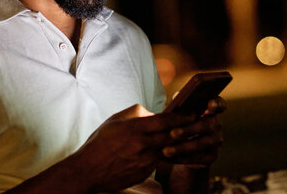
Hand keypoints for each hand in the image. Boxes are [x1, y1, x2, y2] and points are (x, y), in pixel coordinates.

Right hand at [70, 104, 194, 192]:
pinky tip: (162, 153)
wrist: (89, 170)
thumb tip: (153, 113)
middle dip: (187, 129)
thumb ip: (136, 113)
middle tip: (197, 124)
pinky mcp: (145, 173)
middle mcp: (143, 145)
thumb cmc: (100, 142)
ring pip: (168, 150)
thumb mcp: (115, 120)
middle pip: (173, 136)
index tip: (191, 113)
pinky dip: (161, 157)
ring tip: (185, 138)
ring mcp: (145, 161)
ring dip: (177, 144)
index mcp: (135, 129)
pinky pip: (158, 162)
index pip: (165, 121)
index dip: (181, 116)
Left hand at [160, 96, 226, 166]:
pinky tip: (169, 158)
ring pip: (200, 144)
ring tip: (166, 151)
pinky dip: (182, 158)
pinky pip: (197, 158)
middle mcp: (216, 124)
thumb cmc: (180, 123)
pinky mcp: (212, 156)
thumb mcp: (180, 113)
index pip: (220, 104)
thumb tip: (175, 98)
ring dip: (182, 148)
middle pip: (206, 125)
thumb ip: (180, 105)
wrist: (185, 148)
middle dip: (188, 130)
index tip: (210, 104)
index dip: (217, 103)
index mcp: (210, 110)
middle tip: (172, 134)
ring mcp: (216, 141)